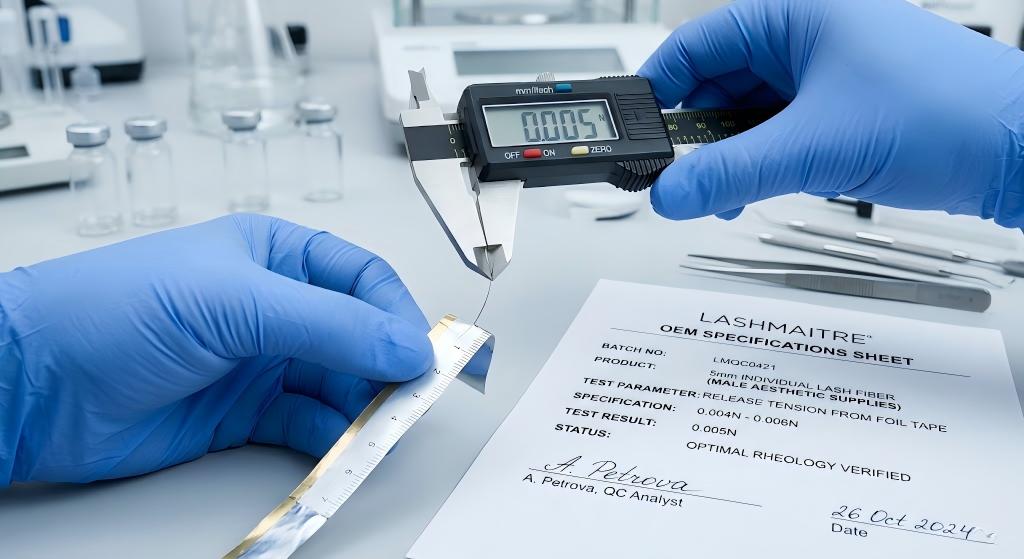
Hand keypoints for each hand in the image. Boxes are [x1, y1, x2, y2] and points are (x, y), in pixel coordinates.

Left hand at [0, 215, 433, 483]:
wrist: (36, 384)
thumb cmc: (110, 310)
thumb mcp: (234, 302)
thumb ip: (329, 324)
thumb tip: (406, 344)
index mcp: (275, 256)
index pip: (361, 280)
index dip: (399, 316)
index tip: (424, 356)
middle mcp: (273, 307)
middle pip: (358, 336)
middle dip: (388, 368)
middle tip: (410, 400)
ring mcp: (259, 362)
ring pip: (338, 385)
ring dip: (364, 409)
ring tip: (378, 431)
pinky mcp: (244, 414)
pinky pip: (308, 424)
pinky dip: (331, 439)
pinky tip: (340, 448)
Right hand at [638, 0, 1023, 225]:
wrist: (1019, 152)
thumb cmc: (948, 113)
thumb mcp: (817, 147)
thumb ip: (731, 174)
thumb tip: (671, 191)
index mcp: (797, 13)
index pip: (697, 44)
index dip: (662, 92)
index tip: (642, 137)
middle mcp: (808, 36)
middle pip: (718, 84)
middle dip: (700, 137)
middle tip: (685, 179)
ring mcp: (826, 73)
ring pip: (747, 114)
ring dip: (732, 157)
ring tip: (731, 192)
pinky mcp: (842, 108)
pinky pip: (779, 132)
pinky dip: (764, 163)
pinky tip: (766, 186)